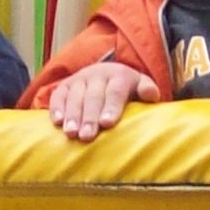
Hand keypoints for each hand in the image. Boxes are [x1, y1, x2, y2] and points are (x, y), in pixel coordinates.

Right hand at [44, 60, 158, 143]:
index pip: (115, 91)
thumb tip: (152, 95)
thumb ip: (147, 90)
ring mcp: (79, 79)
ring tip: (71, 133)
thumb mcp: (140, 85)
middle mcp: (98, 75)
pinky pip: (58, 96)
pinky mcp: (65, 86)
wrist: (105, 73)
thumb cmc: (126, 89)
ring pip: (75, 97)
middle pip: (93, 96)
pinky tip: (57, 122)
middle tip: (87, 136)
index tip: (107, 123)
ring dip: (72, 115)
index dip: (111, 107)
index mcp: (119, 75)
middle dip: (89, 117)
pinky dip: (56, 108)